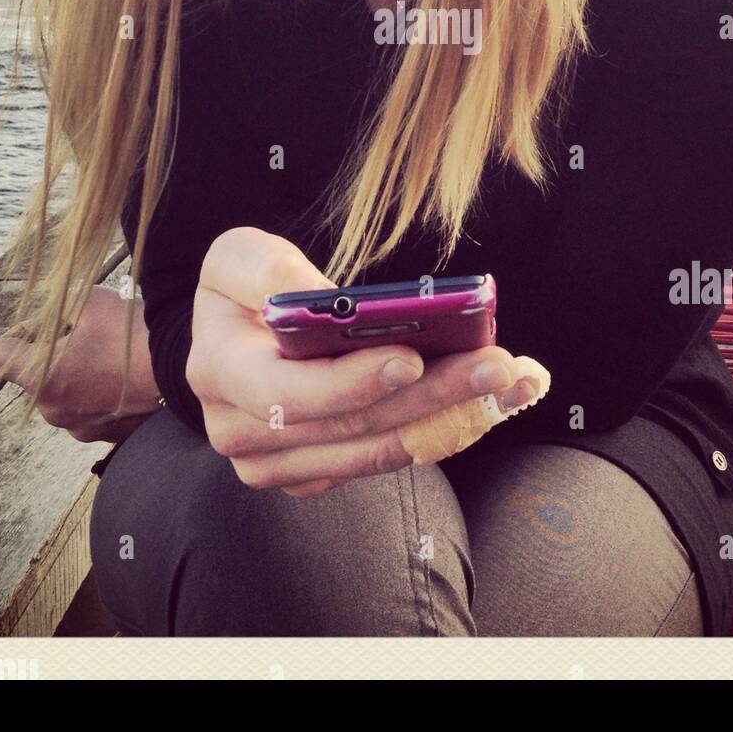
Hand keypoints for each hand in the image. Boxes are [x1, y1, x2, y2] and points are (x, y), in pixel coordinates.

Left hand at [0, 284, 162, 442]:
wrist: (182, 371)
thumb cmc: (132, 334)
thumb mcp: (89, 301)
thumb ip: (55, 308)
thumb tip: (47, 320)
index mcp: (38, 378)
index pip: (0, 352)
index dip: (22, 331)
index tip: (52, 323)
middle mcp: (51, 411)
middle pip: (35, 373)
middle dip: (55, 351)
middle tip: (91, 334)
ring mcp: (78, 428)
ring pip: (64, 392)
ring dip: (78, 373)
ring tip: (114, 356)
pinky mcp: (104, 437)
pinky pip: (89, 409)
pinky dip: (100, 393)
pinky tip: (126, 377)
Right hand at [187, 227, 543, 497]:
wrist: (232, 340)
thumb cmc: (241, 289)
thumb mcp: (235, 257)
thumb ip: (262, 270)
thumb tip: (314, 300)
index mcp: (219, 373)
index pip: (288, 392)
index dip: (352, 382)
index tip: (413, 357)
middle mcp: (244, 433)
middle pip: (352, 427)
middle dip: (431, 395)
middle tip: (496, 365)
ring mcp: (282, 465)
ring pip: (380, 451)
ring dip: (454, 417)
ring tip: (513, 382)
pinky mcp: (319, 474)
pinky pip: (388, 458)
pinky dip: (444, 430)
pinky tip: (492, 401)